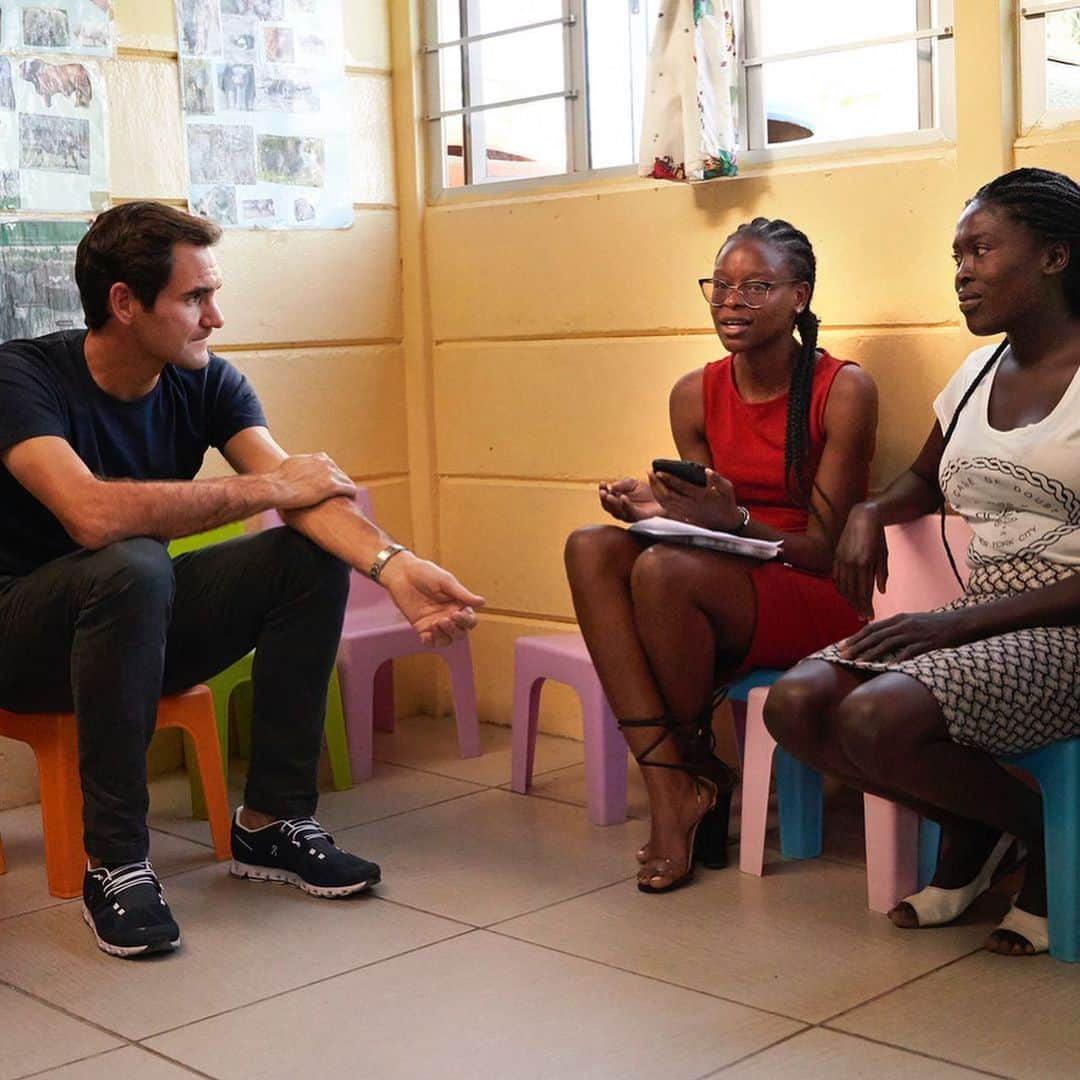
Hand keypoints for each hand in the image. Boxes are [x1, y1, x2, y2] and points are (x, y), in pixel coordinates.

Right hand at [272, 453, 355, 509]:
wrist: (276, 488)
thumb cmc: (278, 482)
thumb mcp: (289, 467)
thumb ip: (297, 467)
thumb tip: (294, 471)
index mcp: (315, 457)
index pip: (329, 466)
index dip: (329, 477)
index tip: (329, 485)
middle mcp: (324, 461)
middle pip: (338, 472)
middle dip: (339, 482)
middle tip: (339, 494)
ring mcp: (329, 472)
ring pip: (346, 480)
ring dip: (346, 489)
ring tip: (348, 498)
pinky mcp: (332, 485)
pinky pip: (349, 488)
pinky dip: (352, 494)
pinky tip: (352, 500)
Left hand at [381, 553, 484, 645]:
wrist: (402, 573)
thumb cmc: (425, 573)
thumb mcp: (445, 581)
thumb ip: (462, 594)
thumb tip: (482, 602)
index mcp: (458, 604)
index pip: (469, 620)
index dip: (466, 621)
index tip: (455, 614)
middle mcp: (449, 615)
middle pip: (460, 633)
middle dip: (454, 630)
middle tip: (443, 620)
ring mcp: (435, 623)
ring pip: (447, 640)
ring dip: (443, 636)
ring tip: (434, 625)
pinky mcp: (421, 627)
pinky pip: (430, 642)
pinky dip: (430, 642)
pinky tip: (426, 635)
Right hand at [598, 477, 660, 522]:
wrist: (663, 496)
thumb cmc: (646, 491)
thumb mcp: (633, 483)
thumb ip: (623, 484)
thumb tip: (612, 486)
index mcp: (617, 501)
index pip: (606, 497)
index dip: (603, 490)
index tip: (602, 483)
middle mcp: (620, 509)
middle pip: (608, 507)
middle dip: (604, 499)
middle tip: (603, 491)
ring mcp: (629, 515)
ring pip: (617, 512)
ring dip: (612, 503)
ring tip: (609, 495)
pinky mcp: (639, 517)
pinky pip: (630, 512)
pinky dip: (626, 505)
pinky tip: (623, 498)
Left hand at [649, 467, 742, 530]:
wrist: (726, 523)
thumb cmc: (726, 503)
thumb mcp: (727, 489)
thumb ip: (717, 479)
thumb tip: (707, 471)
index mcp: (701, 496)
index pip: (681, 487)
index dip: (669, 479)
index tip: (659, 472)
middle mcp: (691, 504)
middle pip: (669, 495)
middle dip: (657, 483)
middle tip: (649, 472)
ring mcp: (685, 511)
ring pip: (665, 502)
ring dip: (656, 490)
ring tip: (650, 479)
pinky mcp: (683, 516)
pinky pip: (667, 508)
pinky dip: (659, 500)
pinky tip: (655, 491)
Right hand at [833, 502, 887, 618]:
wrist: (862, 518)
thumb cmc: (877, 537)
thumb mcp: (884, 556)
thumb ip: (882, 575)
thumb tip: (881, 592)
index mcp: (864, 563)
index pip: (864, 591)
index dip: (867, 606)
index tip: (870, 617)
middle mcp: (850, 563)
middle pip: (852, 592)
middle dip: (858, 607)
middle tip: (864, 617)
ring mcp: (841, 560)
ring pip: (843, 587)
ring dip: (849, 600)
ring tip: (856, 608)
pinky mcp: (836, 557)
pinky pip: (836, 578)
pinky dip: (841, 589)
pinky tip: (847, 595)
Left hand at [837, 608, 972, 662]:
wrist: (962, 622)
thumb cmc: (935, 625)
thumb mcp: (912, 622)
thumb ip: (895, 629)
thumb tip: (877, 638)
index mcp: (899, 618)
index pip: (872, 628)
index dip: (855, 637)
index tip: (842, 646)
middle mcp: (904, 624)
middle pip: (875, 635)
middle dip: (857, 646)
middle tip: (843, 656)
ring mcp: (915, 633)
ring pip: (888, 643)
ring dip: (871, 653)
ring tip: (858, 663)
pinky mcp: (927, 643)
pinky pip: (909, 651)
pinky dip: (897, 659)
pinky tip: (886, 667)